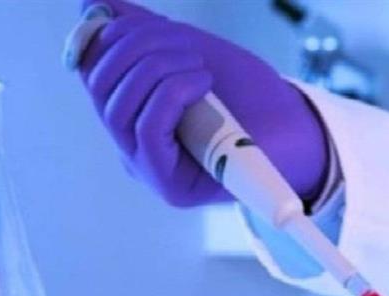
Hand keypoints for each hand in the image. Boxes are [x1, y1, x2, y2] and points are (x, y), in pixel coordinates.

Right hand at [76, 0, 327, 206]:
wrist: (298, 131)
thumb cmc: (249, 96)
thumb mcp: (190, 51)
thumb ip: (143, 32)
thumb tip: (91, 4)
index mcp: (130, 110)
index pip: (90, 70)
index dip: (108, 36)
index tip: (149, 21)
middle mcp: (131, 142)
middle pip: (100, 86)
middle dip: (138, 47)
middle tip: (187, 46)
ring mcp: (148, 166)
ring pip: (118, 108)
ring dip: (159, 69)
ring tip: (200, 68)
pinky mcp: (169, 185)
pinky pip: (147, 130)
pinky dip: (171, 94)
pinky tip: (202, 85)